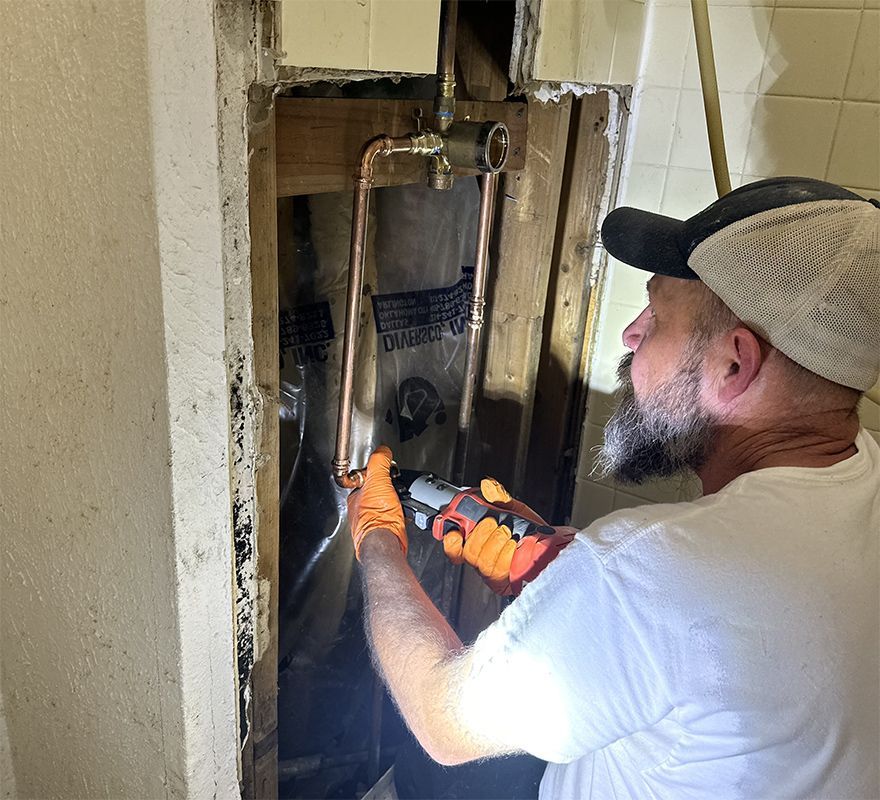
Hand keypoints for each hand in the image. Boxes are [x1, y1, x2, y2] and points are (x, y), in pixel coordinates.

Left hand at [347, 446, 406, 559]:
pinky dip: (401, 514)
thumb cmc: (377, 517)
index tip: (388, 470)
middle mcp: (361, 510)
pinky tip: (404, 514)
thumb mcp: (378, 481)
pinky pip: (395, 517)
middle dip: (390, 488)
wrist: (386, 544)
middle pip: (378, 491)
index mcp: (355, 497)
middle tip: (398, 487)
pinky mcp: (386, 530)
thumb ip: (379, 463)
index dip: (379, 472)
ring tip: (402, 501)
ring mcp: (373, 522)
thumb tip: (382, 450)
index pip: (366, 478)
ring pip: (386, 505)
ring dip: (396, 502)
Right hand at [442, 478, 573, 594]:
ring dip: (495, 541)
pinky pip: (496, 568)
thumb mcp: (516, 509)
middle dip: (480, 533)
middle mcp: (482, 557)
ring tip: (508, 532)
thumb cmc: (532, 532)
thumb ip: (500, 498)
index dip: (451, 540)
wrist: (552, 549)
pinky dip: (506, 553)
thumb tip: (489, 487)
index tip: (456, 532)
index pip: (454, 546)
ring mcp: (492, 570)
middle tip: (493, 523)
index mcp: (479, 540)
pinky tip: (515, 546)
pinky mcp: (502, 581)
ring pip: (481, 559)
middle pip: (468, 550)